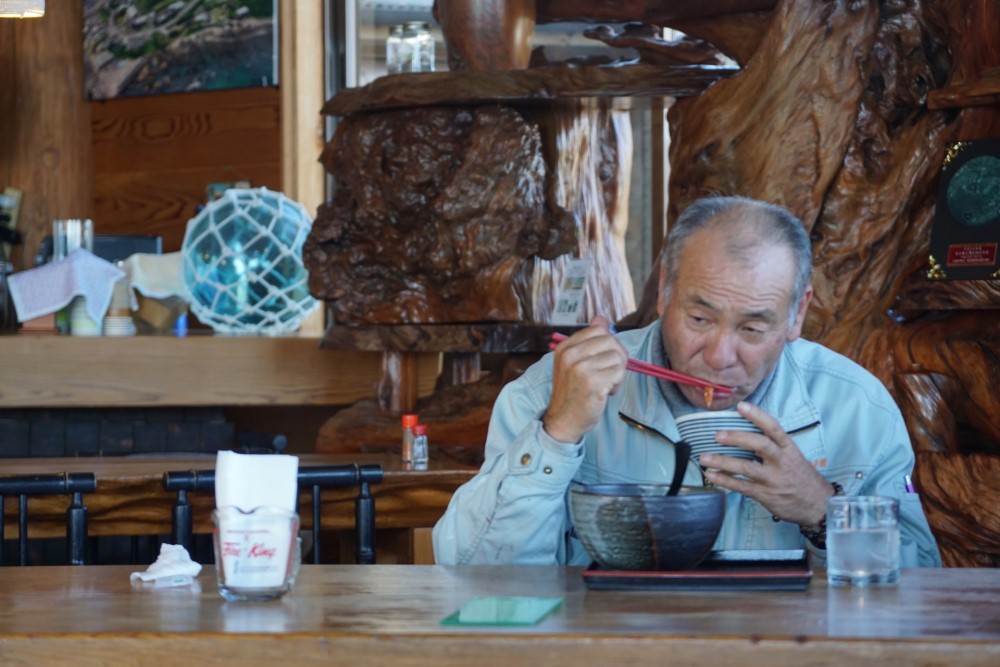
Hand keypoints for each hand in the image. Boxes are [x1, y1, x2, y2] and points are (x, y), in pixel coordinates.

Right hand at [543, 316, 626, 443]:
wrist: (564, 420)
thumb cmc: (573, 393)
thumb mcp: (574, 363)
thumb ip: (588, 341)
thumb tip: (601, 318)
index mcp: (565, 348)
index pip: (598, 329)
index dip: (609, 343)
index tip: (605, 359)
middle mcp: (570, 355)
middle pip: (610, 341)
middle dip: (617, 357)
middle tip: (610, 373)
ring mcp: (581, 369)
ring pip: (617, 357)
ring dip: (617, 373)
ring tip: (606, 384)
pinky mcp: (593, 383)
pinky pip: (619, 373)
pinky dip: (617, 384)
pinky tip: (606, 392)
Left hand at [699, 401, 833, 526]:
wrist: (819, 505)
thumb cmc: (802, 478)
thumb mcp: (794, 457)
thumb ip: (774, 446)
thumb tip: (746, 433)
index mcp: (789, 449)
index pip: (774, 428)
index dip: (757, 416)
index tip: (741, 406)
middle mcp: (782, 462)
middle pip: (760, 444)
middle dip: (737, 438)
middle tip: (717, 435)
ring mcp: (773, 479)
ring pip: (746, 467)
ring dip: (722, 461)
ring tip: (704, 458)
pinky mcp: (766, 494)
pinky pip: (742, 486)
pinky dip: (725, 480)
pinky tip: (712, 475)